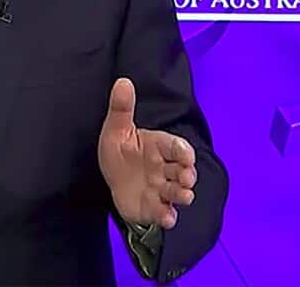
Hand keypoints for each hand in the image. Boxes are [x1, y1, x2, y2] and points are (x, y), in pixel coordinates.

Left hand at [98, 78, 196, 229]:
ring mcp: (161, 188)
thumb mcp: (115, 129)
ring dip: (183, 194)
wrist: (112, 180)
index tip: (186, 155)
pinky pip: (164, 211)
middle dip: (187, 174)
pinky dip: (167, 216)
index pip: (176, 146)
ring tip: (185, 196)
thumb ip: (121, 108)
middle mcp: (165, 168)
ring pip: (177, 191)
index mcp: (158, 146)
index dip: (183, 151)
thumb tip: (122, 81)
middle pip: (182, 170)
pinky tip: (168, 218)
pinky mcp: (154, 206)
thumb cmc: (119, 152)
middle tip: (186, 178)